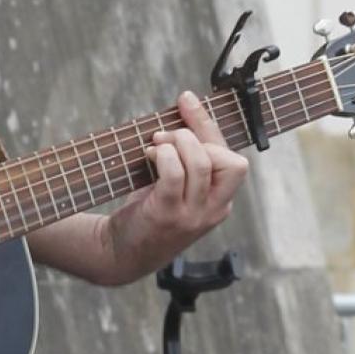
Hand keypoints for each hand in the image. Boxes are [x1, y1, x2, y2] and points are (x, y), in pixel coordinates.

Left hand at [103, 91, 249, 281]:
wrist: (120, 253)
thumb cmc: (149, 211)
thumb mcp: (178, 187)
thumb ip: (188, 159)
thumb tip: (185, 107)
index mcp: (220, 202)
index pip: (234, 160)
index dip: (209, 126)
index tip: (186, 100)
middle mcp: (212, 210)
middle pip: (230, 162)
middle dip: (197, 137)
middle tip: (166, 137)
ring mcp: (192, 215)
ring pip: (201, 163)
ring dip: (178, 143)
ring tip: (156, 146)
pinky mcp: (167, 215)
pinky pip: (175, 175)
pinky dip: (164, 157)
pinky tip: (150, 156)